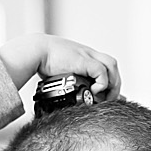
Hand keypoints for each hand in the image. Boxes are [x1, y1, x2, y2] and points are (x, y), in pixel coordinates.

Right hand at [0, 34, 121, 98]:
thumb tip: (58, 96)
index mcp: (84, 57)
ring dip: (112, 84)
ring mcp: (87, 56)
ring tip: (105, 97)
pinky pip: (101, 70)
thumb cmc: (41, 61)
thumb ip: (64, 80)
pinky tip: (94, 90)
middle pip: (113, 67)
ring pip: (112, 66)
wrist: (35, 51)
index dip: (111, 82)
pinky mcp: (83, 60)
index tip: (109, 97)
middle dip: (115, 84)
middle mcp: (89, 55)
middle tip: (109, 100)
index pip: (106, 67)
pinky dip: (102, 82)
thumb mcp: (58, 71)